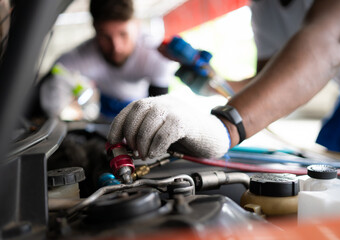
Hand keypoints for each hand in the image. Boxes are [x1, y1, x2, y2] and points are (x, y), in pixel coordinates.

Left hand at [108, 91, 229, 158]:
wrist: (217, 135)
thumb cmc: (188, 136)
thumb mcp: (163, 132)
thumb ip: (146, 135)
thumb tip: (124, 147)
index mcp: (158, 103)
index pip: (131, 108)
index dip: (118, 125)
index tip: (112, 142)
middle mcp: (166, 102)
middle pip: (138, 109)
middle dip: (130, 133)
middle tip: (132, 150)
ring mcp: (176, 109)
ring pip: (149, 120)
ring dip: (141, 141)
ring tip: (144, 154)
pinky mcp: (186, 121)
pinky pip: (165, 132)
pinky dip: (156, 145)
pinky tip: (156, 153)